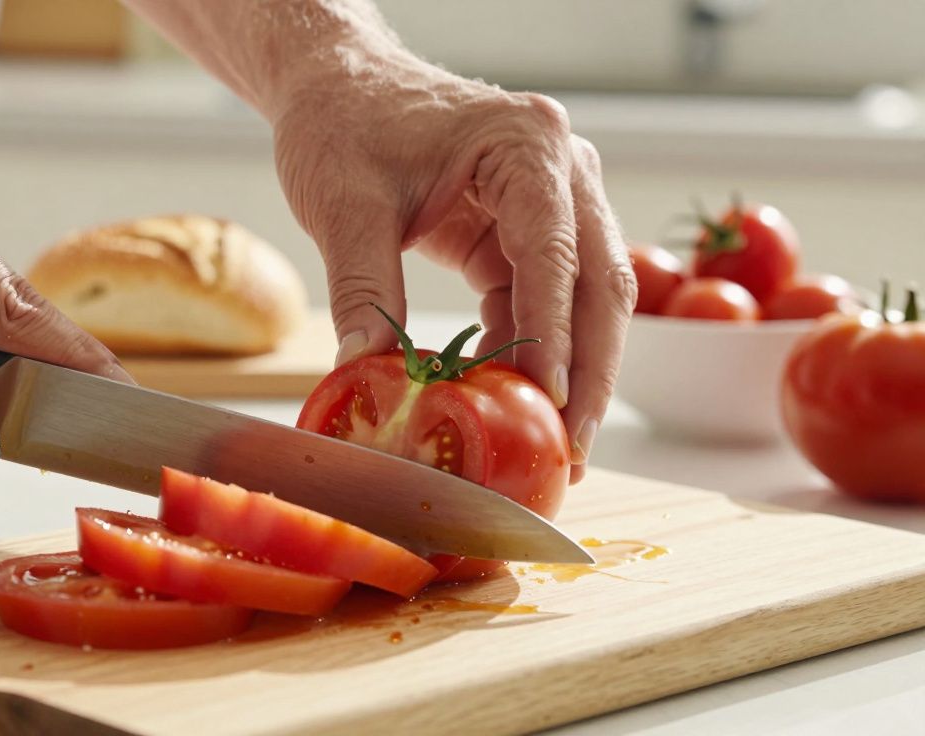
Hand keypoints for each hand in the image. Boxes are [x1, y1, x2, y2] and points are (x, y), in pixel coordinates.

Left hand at [272, 52, 635, 480]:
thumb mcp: (344, 205)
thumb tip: (364, 372)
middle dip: (590, 371)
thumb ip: (362, 288)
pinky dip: (530, 348)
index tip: (552, 402)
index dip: (555, 335)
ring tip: (558, 443)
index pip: (555, 254)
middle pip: (599, 281)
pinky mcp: (528, 227)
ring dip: (572, 369)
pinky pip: (544, 297)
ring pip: (586, 296)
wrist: (338, 86)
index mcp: (525, 145)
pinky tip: (511, 395)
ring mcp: (554, 197)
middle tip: (576, 449)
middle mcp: (559, 167)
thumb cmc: (344, 123)